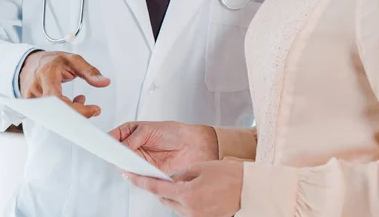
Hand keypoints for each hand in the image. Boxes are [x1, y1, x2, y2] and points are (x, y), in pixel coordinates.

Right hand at [19, 50, 109, 117]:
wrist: (30, 63)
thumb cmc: (51, 61)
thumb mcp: (73, 60)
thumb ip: (90, 71)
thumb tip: (105, 82)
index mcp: (46, 74)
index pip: (57, 98)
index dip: (75, 108)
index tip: (93, 110)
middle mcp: (36, 89)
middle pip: (56, 112)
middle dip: (77, 114)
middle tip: (92, 109)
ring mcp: (31, 100)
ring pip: (54, 116)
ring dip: (72, 111)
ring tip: (81, 99)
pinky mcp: (32, 109)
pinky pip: (50, 117)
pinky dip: (65, 112)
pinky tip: (72, 103)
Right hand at [109, 121, 218, 173]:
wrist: (191, 145)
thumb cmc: (172, 132)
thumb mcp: (148, 130)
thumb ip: (132, 139)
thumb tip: (121, 147)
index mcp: (131, 132)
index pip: (113, 137)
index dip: (107, 141)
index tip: (105, 144)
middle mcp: (133, 146)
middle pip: (117, 152)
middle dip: (114, 153)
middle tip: (114, 154)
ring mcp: (139, 159)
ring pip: (124, 164)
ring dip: (124, 163)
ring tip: (125, 160)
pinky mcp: (146, 171)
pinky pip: (135, 173)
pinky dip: (133, 172)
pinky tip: (134, 169)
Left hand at [126, 160, 242, 216]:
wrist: (249, 190)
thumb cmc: (229, 176)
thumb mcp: (201, 167)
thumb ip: (181, 174)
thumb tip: (170, 179)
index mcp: (187, 194)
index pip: (157, 187)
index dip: (141, 181)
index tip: (129, 175)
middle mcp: (189, 210)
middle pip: (164, 199)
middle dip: (159, 187)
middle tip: (155, 174)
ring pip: (174, 205)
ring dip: (172, 194)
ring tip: (182, 181)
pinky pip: (185, 210)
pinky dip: (183, 200)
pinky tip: (191, 190)